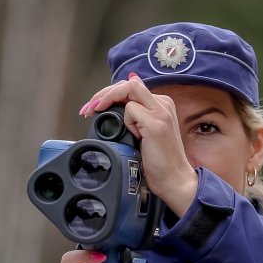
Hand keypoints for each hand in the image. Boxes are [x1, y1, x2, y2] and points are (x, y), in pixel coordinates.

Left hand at [81, 74, 198, 216]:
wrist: (173, 179)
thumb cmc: (160, 161)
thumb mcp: (144, 134)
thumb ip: (135, 118)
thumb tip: (120, 106)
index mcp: (161, 104)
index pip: (131, 87)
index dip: (109, 93)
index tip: (94, 106)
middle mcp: (162, 104)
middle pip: (128, 84)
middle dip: (103, 93)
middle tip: (89, 108)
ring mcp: (160, 112)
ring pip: (128, 88)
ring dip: (108, 99)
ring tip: (98, 111)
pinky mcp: (155, 123)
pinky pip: (131, 110)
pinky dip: (126, 121)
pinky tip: (133, 135)